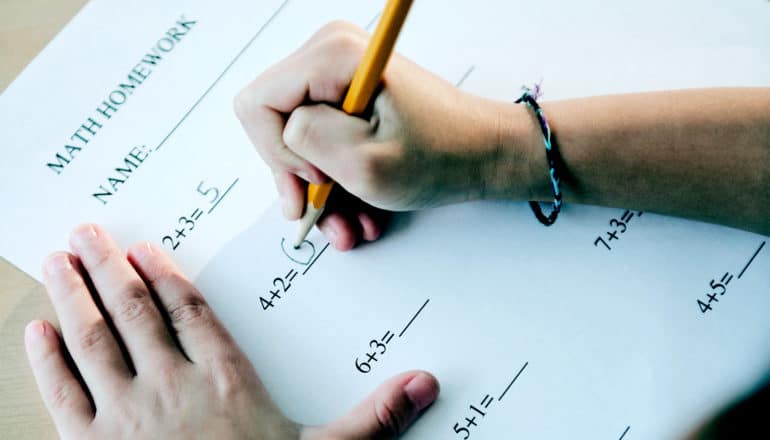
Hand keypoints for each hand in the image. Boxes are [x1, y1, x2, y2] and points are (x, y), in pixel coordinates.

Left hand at [25, 224, 438, 438]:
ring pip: (94, 339)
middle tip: (87, 231)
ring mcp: (127, 417)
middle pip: (134, 312)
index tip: (144, 249)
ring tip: (59, 258)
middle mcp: (171, 388)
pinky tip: (36, 329)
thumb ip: (372, 418)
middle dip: (108, 267)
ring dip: (73, 294)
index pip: (190, 313)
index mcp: (226, 382)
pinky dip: (47, 357)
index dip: (165, 277)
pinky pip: (63, 392)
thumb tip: (425, 383)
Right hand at [235, 21, 531, 249]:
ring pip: (298, 139)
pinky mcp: (350, 95)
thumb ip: (305, 142)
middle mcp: (331, 53)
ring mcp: (340, 74)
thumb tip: (279, 141)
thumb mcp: (365, 163)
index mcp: (333, 55)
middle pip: (274, 122)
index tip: (317, 183)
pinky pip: (322, 140)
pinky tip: (360, 209)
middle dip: (300, 178)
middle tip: (327, 214)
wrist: (486, 155)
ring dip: (322, 189)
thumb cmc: (441, 157)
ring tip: (352, 223)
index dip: (277, 154)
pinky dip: (337, 179)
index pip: (257, 105)